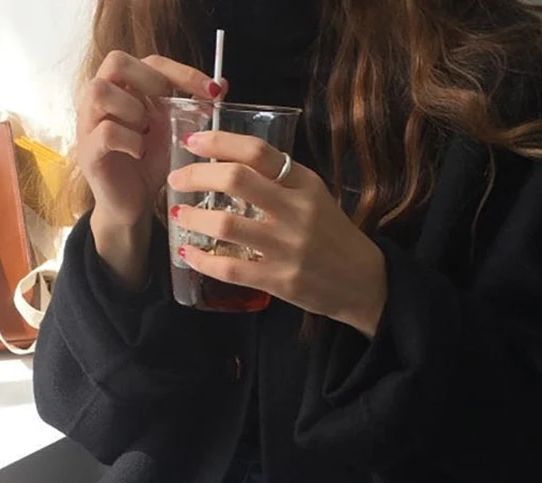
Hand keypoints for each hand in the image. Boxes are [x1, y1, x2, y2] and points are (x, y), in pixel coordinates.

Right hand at [77, 51, 227, 226]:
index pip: (150, 61)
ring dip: (133, 108)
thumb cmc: (147, 166)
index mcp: (125, 90)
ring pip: (100, 91)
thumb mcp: (173, 133)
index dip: (182, 71)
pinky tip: (140, 153)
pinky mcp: (89, 152)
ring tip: (147, 131)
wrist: (131, 206)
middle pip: (115, 61)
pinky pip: (107, 132)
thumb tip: (221, 86)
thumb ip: (191, 109)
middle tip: (169, 106)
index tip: (212, 91)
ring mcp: (90, 124)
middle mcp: (102, 101)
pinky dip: (129, 140)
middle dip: (150, 79)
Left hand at [168, 131, 386, 337]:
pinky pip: (231, 268)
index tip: (193, 141)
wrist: (364, 283)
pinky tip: (189, 254)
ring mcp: (288, 248)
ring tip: (179, 217)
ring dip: (193, 219)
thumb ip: (282, 183)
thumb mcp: (317, 199)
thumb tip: (230, 168)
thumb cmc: (335, 238)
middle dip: (196, 176)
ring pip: (227, 225)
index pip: (258, 151)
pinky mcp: (281, 280)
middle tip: (177, 180)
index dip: (219, 142)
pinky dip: (203, 260)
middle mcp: (297, 211)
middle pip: (236, 180)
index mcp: (306, 185)